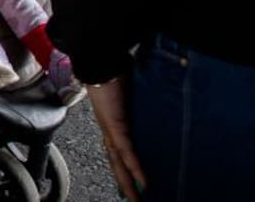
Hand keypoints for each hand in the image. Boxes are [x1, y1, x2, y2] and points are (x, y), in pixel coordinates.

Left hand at [87, 78, 146, 200]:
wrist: (99, 66)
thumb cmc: (112, 76)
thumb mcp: (130, 97)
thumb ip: (138, 108)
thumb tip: (154, 110)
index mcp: (112, 125)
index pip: (119, 154)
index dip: (125, 170)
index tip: (134, 184)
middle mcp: (109, 131)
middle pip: (117, 164)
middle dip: (125, 184)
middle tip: (134, 200)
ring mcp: (110, 130)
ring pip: (119, 163)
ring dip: (127, 182)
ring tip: (136, 198)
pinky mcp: (114, 127)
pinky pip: (125, 152)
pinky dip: (134, 167)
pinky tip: (142, 181)